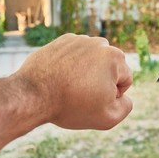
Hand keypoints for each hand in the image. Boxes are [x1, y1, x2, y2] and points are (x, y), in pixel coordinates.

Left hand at [15, 33, 132, 129]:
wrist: (32, 95)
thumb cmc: (72, 106)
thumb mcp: (107, 117)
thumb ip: (126, 106)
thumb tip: (124, 96)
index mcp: (115, 58)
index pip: (125, 79)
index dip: (113, 96)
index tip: (94, 100)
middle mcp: (100, 43)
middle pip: (110, 67)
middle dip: (102, 80)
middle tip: (83, 94)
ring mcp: (80, 40)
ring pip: (94, 60)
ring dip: (88, 71)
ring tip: (71, 86)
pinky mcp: (63, 40)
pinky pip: (76, 55)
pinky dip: (72, 65)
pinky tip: (62, 77)